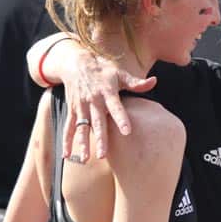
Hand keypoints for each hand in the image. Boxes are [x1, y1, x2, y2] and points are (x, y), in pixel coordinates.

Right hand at [60, 41, 156, 161]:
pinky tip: (66, 155)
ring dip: (82, 143)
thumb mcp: (119, 74)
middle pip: (97, 122)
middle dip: (100, 138)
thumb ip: (135, 83)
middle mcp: (93, 101)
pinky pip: (68, 127)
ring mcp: (81, 106)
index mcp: (107, 92)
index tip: (127, 131)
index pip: (116, 107)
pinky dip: (66, 140)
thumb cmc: (103, 70)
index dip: (121, 118)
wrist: (76, 63)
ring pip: (81, 127)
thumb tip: (154, 81)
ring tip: (85, 159)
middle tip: (104, 155)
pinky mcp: (72, 110)